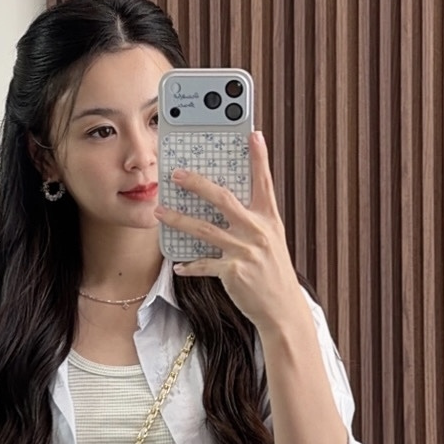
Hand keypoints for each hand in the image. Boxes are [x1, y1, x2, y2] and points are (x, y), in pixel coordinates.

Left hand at [154, 130, 305, 332]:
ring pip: (204, 229)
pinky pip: (203, 264)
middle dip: (197, 184)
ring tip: (160, 211)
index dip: (259, 157)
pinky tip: (178, 265)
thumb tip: (229, 203)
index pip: (263, 182)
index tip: (253, 135)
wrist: (282, 308)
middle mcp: (257, 231)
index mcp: (269, 219)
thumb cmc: (274, 273)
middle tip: (177, 174)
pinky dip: (188, 265)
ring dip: (178, 219)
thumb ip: (254, 220)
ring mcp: (244, 251)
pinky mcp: (232, 271)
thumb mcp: (271, 240)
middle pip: (223, 199)